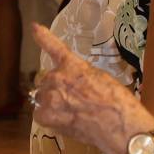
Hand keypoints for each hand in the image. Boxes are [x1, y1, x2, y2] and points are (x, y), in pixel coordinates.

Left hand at [30, 27, 153, 153]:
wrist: (119, 125)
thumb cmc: (118, 103)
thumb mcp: (102, 79)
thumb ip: (82, 76)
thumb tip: (76, 85)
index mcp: (73, 66)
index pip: (54, 47)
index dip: (43, 37)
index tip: (35, 27)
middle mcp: (57, 78)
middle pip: (47, 80)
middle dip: (56, 88)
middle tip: (75, 101)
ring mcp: (49, 97)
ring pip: (42, 97)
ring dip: (52, 103)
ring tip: (73, 114)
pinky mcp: (46, 116)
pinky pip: (40, 114)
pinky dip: (49, 118)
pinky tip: (65, 122)